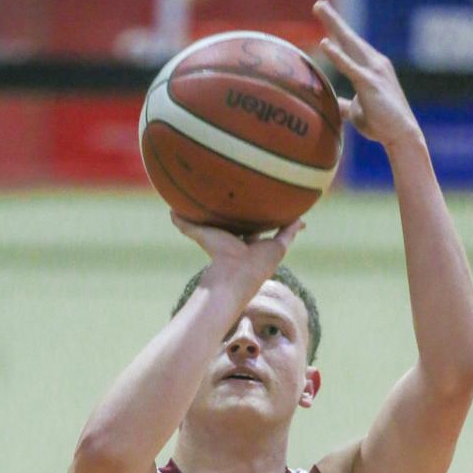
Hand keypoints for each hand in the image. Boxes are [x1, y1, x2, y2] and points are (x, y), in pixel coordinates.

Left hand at [170, 212, 304, 284]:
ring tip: (293, 206)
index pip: (244, 227)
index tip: (247, 204)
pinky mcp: (279, 248)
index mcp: (239, 241)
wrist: (233, 272)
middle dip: (267, 217)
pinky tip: (303, 217)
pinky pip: (290, 233)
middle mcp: (255, 244)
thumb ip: (186, 224)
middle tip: (272, 201)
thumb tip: (170, 212)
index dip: (245, 216)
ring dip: (286, 221)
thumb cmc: (217, 254)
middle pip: (263, 227)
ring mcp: (268, 247)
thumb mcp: (200, 233)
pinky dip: (296, 226)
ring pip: (280, 231)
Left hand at [313, 0, 421, 149]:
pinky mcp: (370, 84)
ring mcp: (373, 71)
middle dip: (333, 20)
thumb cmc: (381, 124)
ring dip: (334, 26)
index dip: (337, 31)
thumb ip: (345, 104)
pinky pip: (350, 67)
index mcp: (371, 67)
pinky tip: (325, 44)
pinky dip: (337, 55)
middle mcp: (374, 63)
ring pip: (349, 45)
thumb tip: (332, 105)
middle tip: (318, 4)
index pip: (350, 46)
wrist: (401, 135)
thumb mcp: (357, 111)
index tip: (324, 15)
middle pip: (349, 38)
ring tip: (319, 9)